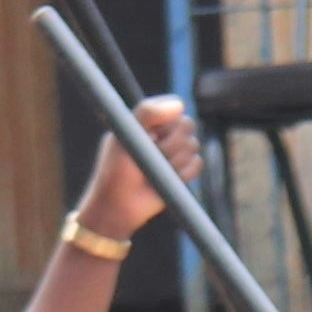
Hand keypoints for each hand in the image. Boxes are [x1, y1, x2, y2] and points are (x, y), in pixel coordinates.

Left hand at [79, 96, 202, 239]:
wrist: (117, 207)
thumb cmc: (114, 171)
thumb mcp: (123, 136)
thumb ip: (146, 113)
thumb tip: (179, 105)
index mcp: (150, 120)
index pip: (175, 106)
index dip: (165, 121)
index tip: (148, 135)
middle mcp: (166, 133)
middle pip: (187, 125)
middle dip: (169, 144)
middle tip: (150, 156)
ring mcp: (176, 152)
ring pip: (193, 145)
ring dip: (173, 162)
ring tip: (152, 172)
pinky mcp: (184, 171)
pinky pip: (197, 164)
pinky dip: (182, 174)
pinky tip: (165, 181)